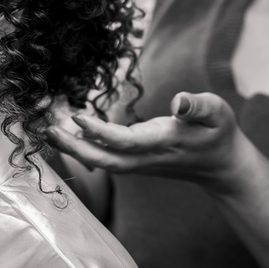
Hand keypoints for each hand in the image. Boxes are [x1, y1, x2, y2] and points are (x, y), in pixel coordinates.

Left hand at [46, 91, 252, 192]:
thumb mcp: (218, 112)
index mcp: (165, 142)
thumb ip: (199, 106)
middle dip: (74, 148)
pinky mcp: (135, 162)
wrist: (221, 164)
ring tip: (50, 131)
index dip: (100, 132)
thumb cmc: (218, 132)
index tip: (77, 117)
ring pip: (102, 162)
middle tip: (47, 130)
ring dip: (74, 149)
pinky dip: (85, 148)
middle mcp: (147, 157)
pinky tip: (68, 134)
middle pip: (105, 160)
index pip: (126, 142)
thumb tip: (179, 102)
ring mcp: (140, 163)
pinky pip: (106, 158)